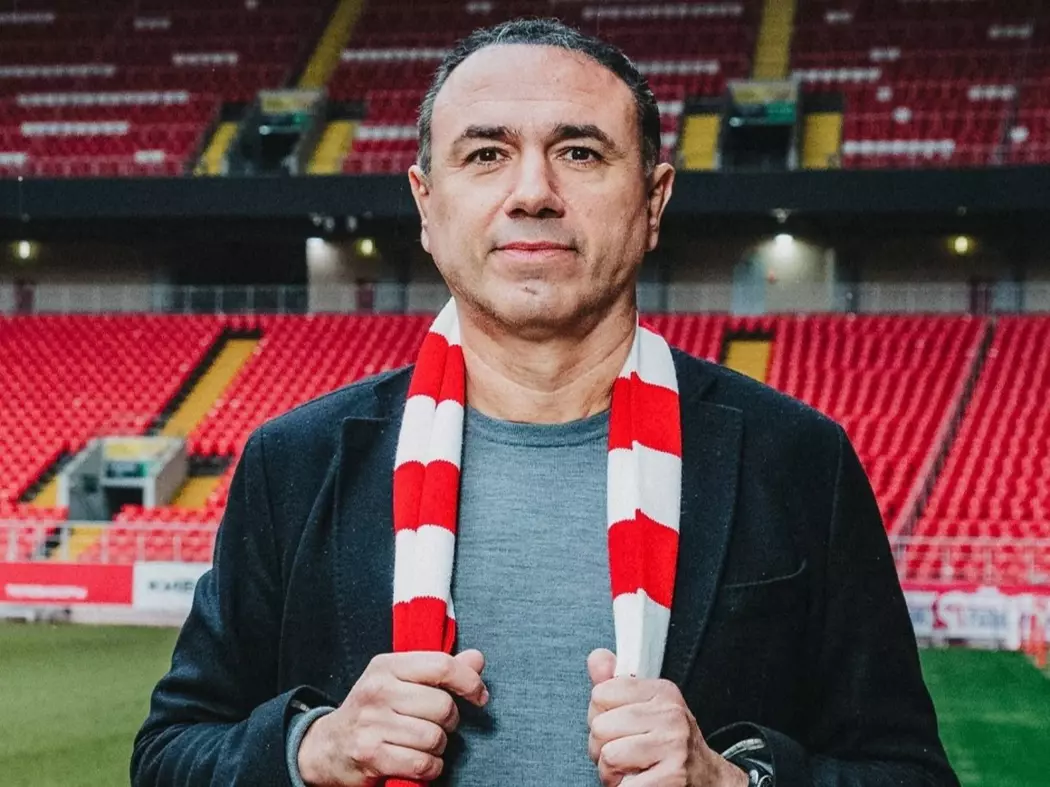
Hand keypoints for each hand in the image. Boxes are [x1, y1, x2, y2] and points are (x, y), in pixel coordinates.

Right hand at [298, 649, 487, 785]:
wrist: (327, 745)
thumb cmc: (373, 709)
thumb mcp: (401, 679)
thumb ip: (440, 669)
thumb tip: (477, 659)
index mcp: (388, 665)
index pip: (442, 665)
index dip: (469, 682)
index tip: (479, 696)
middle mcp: (378, 690)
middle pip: (443, 706)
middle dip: (450, 721)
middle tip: (439, 724)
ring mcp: (372, 723)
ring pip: (435, 738)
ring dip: (439, 747)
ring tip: (425, 744)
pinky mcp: (371, 755)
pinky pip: (422, 763)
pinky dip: (430, 767)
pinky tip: (421, 762)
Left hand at [587, 648, 747, 786]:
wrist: (708, 779)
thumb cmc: (669, 744)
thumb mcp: (645, 707)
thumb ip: (615, 684)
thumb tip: (596, 658)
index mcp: (662, 692)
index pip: (601, 694)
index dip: (601, 716)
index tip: (619, 727)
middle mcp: (670, 715)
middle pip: (599, 727)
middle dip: (602, 747)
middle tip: (624, 753)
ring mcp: (673, 746)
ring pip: (608, 756)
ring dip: (611, 771)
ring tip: (630, 769)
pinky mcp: (672, 777)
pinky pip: (623, 785)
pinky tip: (640, 783)